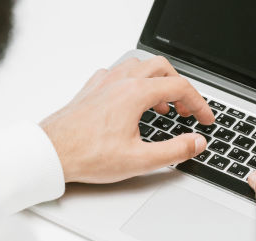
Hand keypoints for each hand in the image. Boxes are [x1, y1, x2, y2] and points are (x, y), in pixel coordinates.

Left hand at [40, 56, 213, 182]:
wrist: (50, 152)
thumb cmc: (87, 154)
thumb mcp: (139, 159)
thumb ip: (175, 150)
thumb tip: (197, 142)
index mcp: (135, 94)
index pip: (180, 88)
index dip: (199, 104)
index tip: (204, 119)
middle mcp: (120, 81)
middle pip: (162, 68)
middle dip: (179, 86)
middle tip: (184, 108)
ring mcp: (104, 82)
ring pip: (139, 65)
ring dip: (157, 81)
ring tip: (161, 105)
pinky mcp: (92, 88)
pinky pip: (118, 73)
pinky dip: (133, 81)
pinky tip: (130, 100)